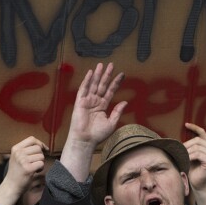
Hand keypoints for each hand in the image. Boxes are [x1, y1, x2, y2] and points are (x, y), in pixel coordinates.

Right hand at [0, 136, 48, 204]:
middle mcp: (18, 153)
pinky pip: (41, 163)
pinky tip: (35, 171)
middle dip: (40, 155)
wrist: (11, 186)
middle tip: (35, 162)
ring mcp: (22, 160)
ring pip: (41, 156)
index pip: (32, 139)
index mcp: (15, 148)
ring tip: (34, 167)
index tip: (44, 149)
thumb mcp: (17, 157)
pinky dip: (41, 168)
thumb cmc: (17, 172)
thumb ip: (26, 150)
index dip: (40, 143)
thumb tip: (43, 146)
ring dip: (41, 162)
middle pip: (38, 147)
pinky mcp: (28, 168)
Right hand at [61, 63, 126, 181]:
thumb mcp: (112, 123)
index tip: (122, 74)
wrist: (86, 140)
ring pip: (93, 85)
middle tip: (111, 64)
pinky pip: (84, 89)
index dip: (116, 83)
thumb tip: (125, 102)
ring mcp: (87, 101)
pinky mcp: (80, 102)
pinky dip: (87, 81)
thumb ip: (117, 111)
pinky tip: (91, 73)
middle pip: (102, 85)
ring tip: (102, 65)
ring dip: (97, 75)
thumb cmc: (98, 134)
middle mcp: (95, 101)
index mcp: (103, 106)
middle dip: (107, 75)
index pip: (110, 91)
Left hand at [183, 123, 205, 204]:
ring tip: (183, 159)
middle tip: (180, 153)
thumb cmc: (192, 169)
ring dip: (187, 153)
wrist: (197, 183)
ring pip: (196, 147)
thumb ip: (189, 146)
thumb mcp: (190, 155)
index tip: (186, 124)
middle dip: (186, 146)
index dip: (194, 127)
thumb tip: (179, 138)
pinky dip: (189, 157)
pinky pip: (197, 154)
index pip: (202, 132)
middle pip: (197, 140)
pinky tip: (187, 161)